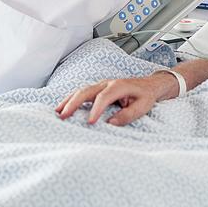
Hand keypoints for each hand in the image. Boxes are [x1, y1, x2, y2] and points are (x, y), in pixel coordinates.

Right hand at [55, 74, 176, 125]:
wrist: (150, 85)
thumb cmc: (146, 96)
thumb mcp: (142, 106)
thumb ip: (128, 114)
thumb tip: (112, 123)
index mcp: (118, 86)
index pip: (103, 97)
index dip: (95, 109)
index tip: (90, 123)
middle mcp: (107, 84)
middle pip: (86, 91)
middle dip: (73, 103)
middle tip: (63, 115)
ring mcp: (101, 85)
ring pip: (81, 91)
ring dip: (69, 100)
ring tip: (57, 111)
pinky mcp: (99, 90)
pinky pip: (83, 93)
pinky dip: (72, 99)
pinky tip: (64, 107)